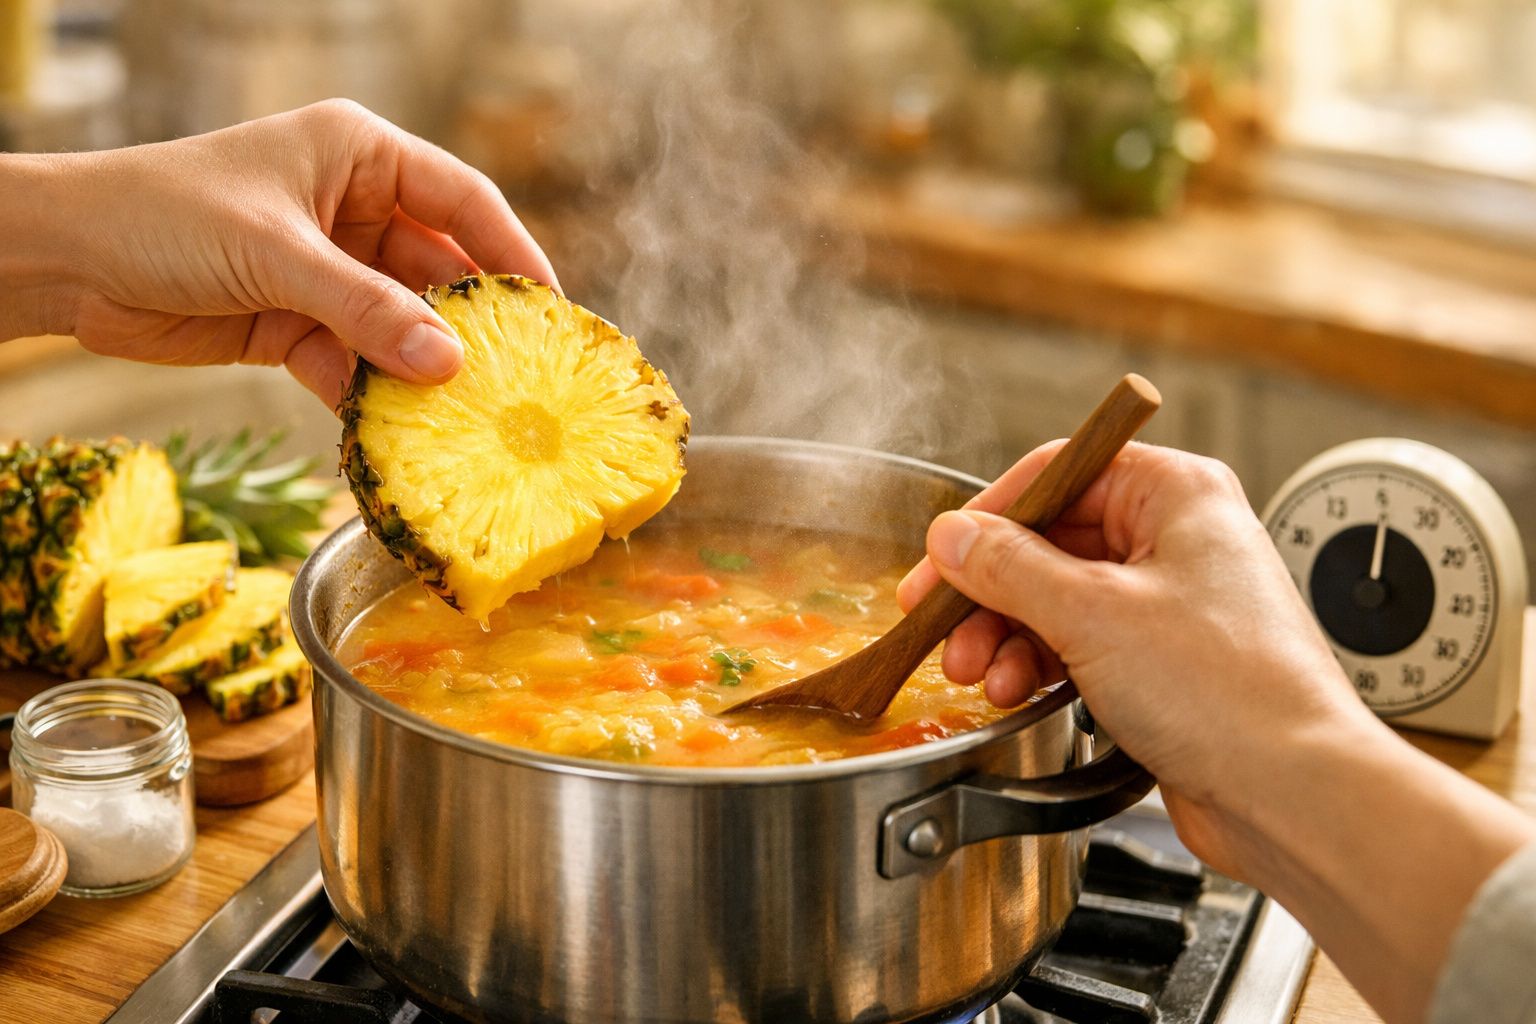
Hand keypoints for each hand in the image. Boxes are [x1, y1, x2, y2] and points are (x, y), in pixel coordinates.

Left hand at [0, 99, 556, 407]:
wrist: (65, 260)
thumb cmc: (166, 214)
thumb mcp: (277, 254)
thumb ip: (365, 310)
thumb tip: (449, 365)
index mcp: (360, 156)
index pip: (463, 199)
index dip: (512, 252)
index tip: (552, 309)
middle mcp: (353, 209)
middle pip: (438, 269)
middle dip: (472, 324)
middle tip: (520, 378)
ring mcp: (327, 269)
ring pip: (399, 322)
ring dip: (422, 366)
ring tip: (469, 414)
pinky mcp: (297, 322)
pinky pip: (354, 359)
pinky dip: (371, 390)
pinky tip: (396, 425)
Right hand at [897, 442, 1373, 871]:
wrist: (1294, 792)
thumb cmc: (1230, 692)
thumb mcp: (1092, 615)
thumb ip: (1009, 568)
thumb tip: (954, 536)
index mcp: (1177, 494)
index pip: (1057, 475)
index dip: (988, 517)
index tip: (940, 558)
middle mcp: (1179, 537)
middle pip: (1050, 541)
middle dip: (990, 591)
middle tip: (941, 628)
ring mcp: (1173, 600)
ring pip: (1060, 597)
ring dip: (1007, 635)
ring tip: (977, 674)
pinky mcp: (1166, 660)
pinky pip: (1082, 643)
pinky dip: (1040, 664)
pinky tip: (1015, 691)